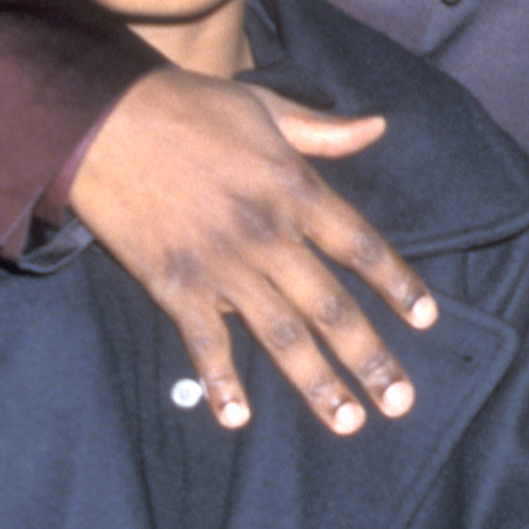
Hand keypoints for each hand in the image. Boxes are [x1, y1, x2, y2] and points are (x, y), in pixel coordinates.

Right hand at [67, 69, 437, 435]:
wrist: (102, 119)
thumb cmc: (187, 107)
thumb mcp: (264, 107)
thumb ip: (323, 131)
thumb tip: (378, 127)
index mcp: (295, 190)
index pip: (361, 246)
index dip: (398, 284)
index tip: (427, 320)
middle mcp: (268, 235)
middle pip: (330, 307)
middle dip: (369, 358)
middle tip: (400, 403)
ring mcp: (222, 266)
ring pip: (281, 335)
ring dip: (316, 383)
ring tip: (348, 422)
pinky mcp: (175, 286)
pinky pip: (205, 343)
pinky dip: (221, 383)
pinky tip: (238, 419)